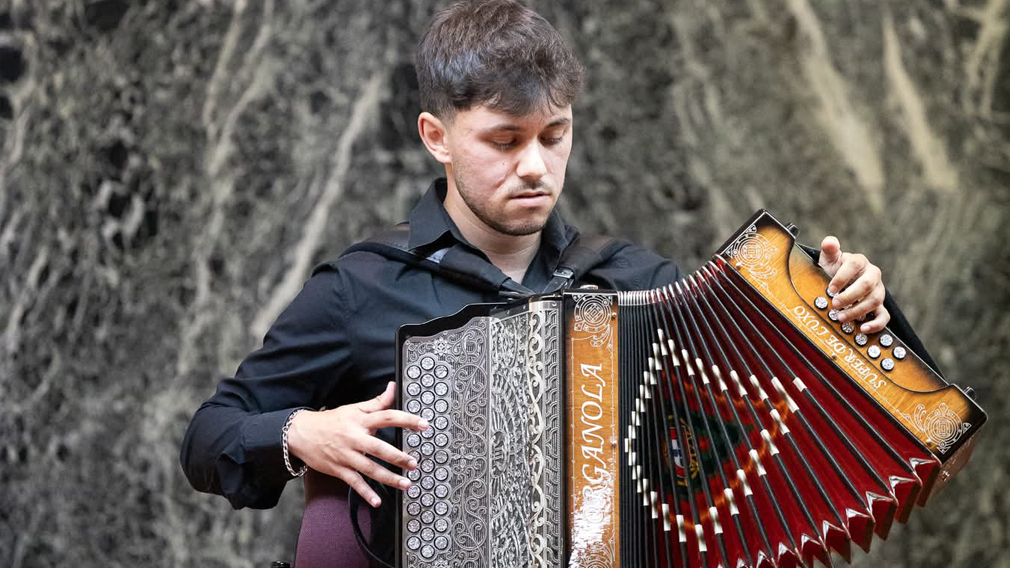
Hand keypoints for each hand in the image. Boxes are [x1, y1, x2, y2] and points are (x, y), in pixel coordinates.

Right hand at [287, 381, 425, 507]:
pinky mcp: (338, 469)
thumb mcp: (354, 408)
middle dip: (398, 457)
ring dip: (389, 478)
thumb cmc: (332, 420)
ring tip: (406, 484)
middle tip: (413, 463)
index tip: (423, 425)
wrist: (301, 433)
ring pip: (370, 468)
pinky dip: (365, 493)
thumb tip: (394, 387)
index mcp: (360, 420)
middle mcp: (354, 437)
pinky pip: (354, 483)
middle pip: (379, 447)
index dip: (407, 420)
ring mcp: (346, 455)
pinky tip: (377, 501)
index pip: (387, 417)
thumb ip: (377, 401)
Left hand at [817, 236, 889, 332]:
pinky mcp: (880, 306)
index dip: (841, 277)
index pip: (853, 265)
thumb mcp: (829, 259)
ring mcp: (878, 291)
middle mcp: (872, 275)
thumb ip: (829, 249)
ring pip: (875, 300)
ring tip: (841, 318)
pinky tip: (863, 328)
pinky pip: (884, 316)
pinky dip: (875, 323)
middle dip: (850, 296)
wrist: (841, 284)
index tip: (829, 289)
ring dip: (857, 310)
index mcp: (859, 262)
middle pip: (866, 284)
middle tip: (834, 304)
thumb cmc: (834, 270)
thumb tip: (829, 242)